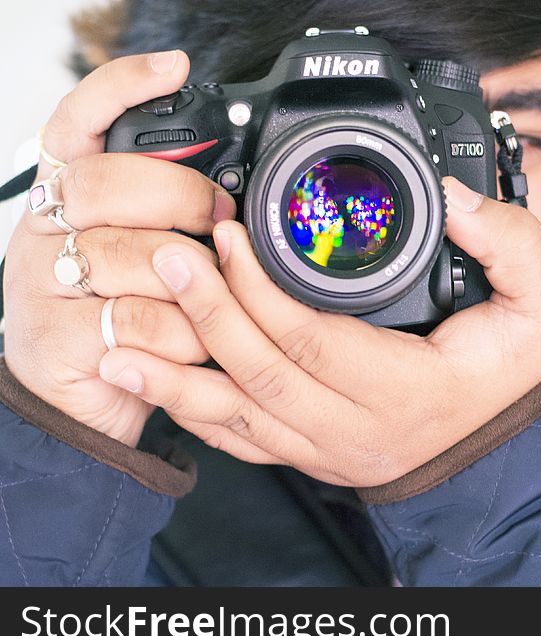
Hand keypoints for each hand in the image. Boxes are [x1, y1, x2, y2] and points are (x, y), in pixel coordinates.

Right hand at [3, 51, 236, 445]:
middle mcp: (42, 230)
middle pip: (108, 182)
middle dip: (183, 198)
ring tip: (213, 301)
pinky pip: (140, 321)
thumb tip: (232, 198)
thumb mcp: (140, 257)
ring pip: (131, 256)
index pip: (77, 123)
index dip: (121, 89)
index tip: (174, 67)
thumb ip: (164, 220)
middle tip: (221, 221)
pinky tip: (193, 344)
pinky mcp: (58, 340)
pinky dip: (183, 334)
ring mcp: (42, 284)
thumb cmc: (124, 315)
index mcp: (64, 197)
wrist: (82, 397)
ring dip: (192, 282)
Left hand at [98, 178, 540, 484]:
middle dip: (210, 314)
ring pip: (241, 419)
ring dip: (180, 376)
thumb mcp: (540, 304)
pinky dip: (194, 413)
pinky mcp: (311, 454)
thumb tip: (453, 198)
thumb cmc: (511, 373)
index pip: (318, 343)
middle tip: (171, 256)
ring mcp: (330, 450)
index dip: (263, 292)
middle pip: (265, 376)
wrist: (502, 440)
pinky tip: (154, 385)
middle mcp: (361, 430)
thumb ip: (509, 244)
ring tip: (120, 339)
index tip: (231, 237)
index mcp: (409, 389)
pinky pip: (242, 442)